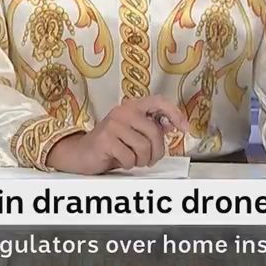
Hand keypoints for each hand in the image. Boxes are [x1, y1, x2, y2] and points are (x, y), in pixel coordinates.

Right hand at [45, 96, 189, 174]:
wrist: (81, 153)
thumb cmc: (110, 144)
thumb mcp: (133, 133)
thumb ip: (151, 127)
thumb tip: (171, 124)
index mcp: (133, 106)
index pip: (159, 102)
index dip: (174, 113)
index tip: (184, 128)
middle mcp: (123, 111)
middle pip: (154, 133)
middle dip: (156, 152)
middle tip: (149, 159)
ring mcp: (113, 124)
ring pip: (143, 147)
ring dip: (141, 160)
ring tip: (133, 159)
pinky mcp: (105, 139)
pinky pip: (129, 157)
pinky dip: (128, 164)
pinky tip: (120, 160)